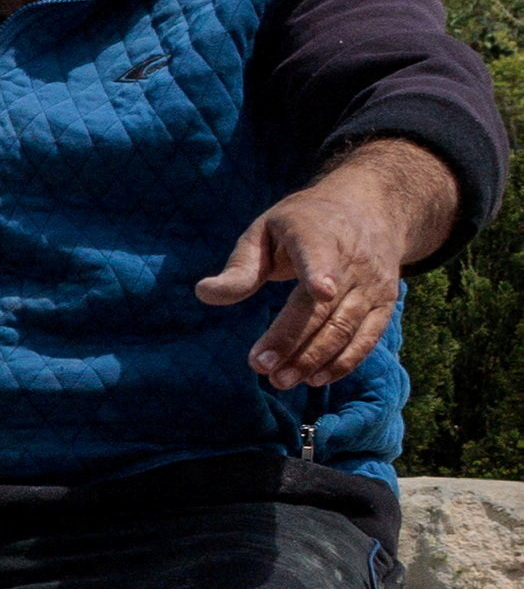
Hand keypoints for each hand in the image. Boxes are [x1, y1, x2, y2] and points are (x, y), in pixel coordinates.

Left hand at [202, 145, 453, 387]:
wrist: (371, 208)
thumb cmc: (304, 223)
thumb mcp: (266, 230)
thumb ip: (241, 266)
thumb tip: (204, 293)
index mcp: (318, 234)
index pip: (321, 253)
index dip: (322, 271)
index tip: (322, 291)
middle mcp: (353, 260)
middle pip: (324, 305)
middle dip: (293, 338)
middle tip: (261, 366)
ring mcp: (373, 284)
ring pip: (345, 326)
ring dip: (314, 358)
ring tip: (281, 380)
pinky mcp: (385, 303)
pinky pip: (367, 337)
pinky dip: (344, 361)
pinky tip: (315, 378)